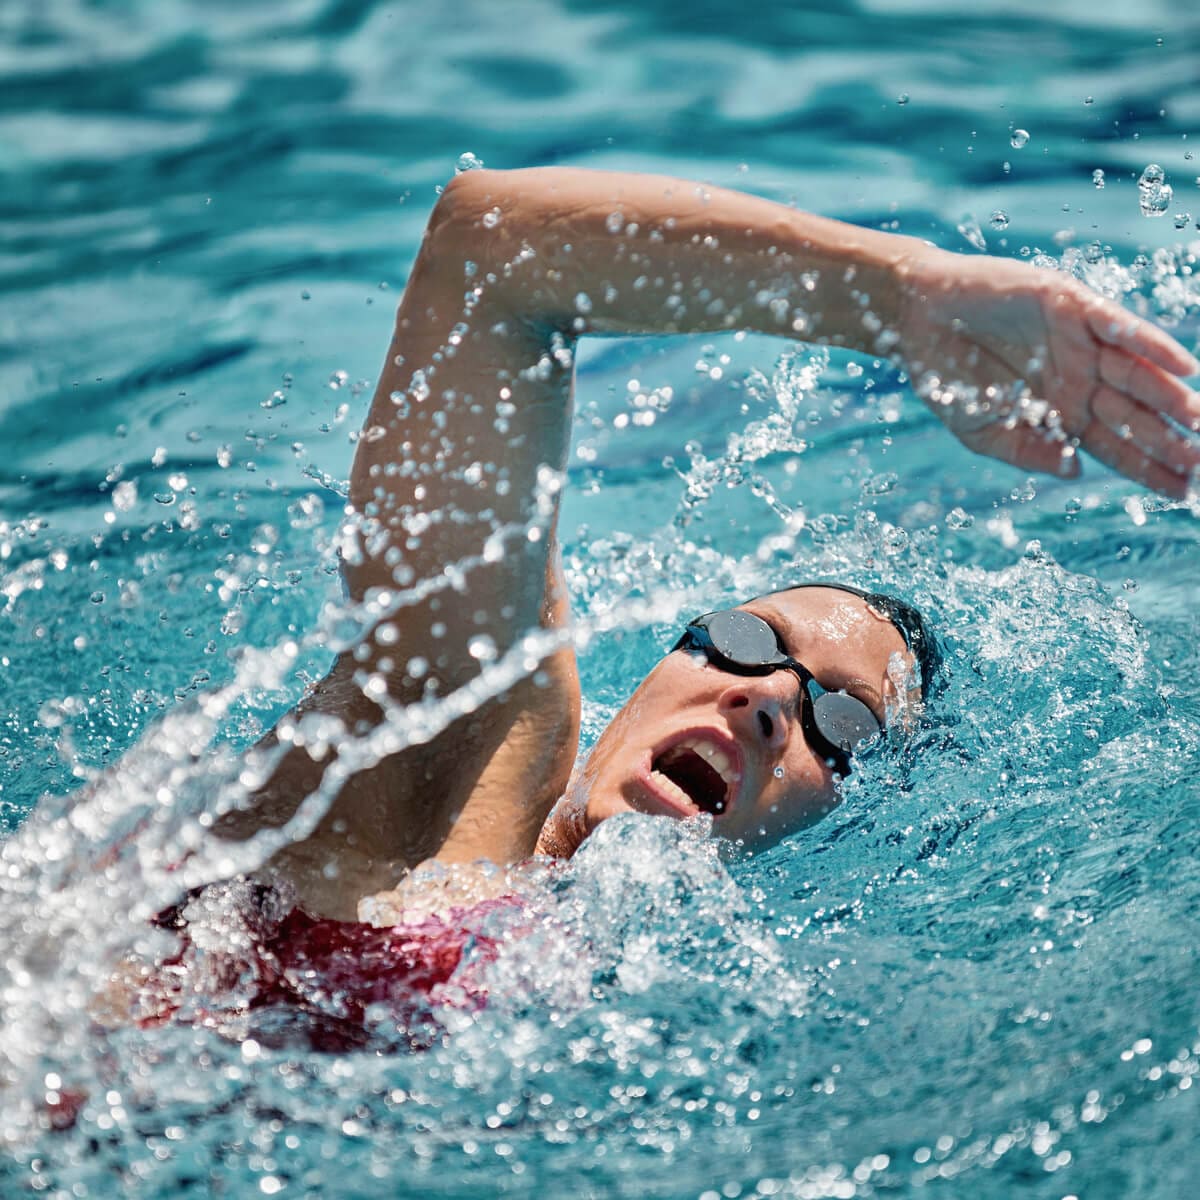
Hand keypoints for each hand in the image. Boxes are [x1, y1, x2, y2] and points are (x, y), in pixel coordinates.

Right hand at [894, 247, 1199, 496]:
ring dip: (1171, 396)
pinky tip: (1184, 366)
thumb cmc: (944, 375)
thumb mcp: (980, 431)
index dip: (1148, 468)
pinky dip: (1152, 344)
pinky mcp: (1069, 304)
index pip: (1114, 444)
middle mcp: (1078, 376)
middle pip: (1134, 413)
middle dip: (1170, 439)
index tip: (1182, 491)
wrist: (915, 320)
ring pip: (1137, 372)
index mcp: (1059, 411)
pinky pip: (1119, 326)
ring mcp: (1077, 340)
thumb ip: (1026, 452)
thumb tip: (1077, 471)